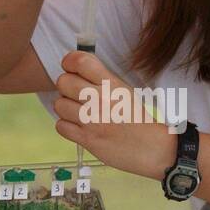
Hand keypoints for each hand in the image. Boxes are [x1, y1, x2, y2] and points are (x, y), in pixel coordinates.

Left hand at [51, 51, 175, 178]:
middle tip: (75, 94)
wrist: (151, 147)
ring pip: (59, 104)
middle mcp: (99, 99)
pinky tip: (79, 127)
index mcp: (111, 84)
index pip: (79, 61)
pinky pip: (61, 126)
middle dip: (66, 87)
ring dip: (66, 108)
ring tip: (78, 112)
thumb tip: (76, 72)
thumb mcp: (125, 91)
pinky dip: (66, 126)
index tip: (70, 68)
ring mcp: (91, 119)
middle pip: (63, 82)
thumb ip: (102, 80)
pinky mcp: (86, 139)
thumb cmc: (138, 118)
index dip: (69, 62)